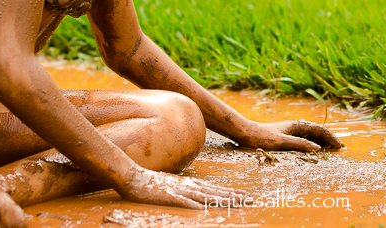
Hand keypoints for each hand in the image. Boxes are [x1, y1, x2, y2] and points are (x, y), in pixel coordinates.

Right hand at [120, 168, 248, 209]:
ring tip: (237, 203)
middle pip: (216, 192)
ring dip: (222, 200)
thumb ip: (186, 191)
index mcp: (192, 185)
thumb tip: (198, 198)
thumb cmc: (152, 183)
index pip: (216, 189)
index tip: (246, 196)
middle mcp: (190, 187)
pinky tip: (205, 209)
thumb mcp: (174, 186)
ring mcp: (180, 191)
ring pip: (206, 196)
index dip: (232, 193)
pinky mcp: (169, 196)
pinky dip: (196, 205)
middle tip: (251, 200)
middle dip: (234, 197)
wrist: (134, 177)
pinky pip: (184, 202)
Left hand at [234, 120, 343, 151]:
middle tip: (341, 149)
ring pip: (312, 136)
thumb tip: (317, 147)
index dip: (331, 138)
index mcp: (297, 126)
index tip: (340, 146)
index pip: (319, 130)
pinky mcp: (286, 138)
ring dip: (323, 142)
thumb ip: (300, 144)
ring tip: (333, 150)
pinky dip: (314, 145)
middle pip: (318, 132)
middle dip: (330, 139)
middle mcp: (295, 127)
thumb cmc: (262, 137)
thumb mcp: (282, 142)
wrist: (246, 133)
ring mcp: (291, 132)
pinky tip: (316, 151)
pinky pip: (305, 141)